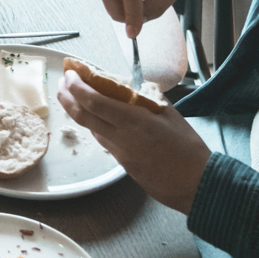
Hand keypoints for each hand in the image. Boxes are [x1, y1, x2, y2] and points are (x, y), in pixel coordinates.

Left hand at [57, 69, 208, 213]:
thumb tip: (132, 87)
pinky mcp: (122, 164)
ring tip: (75, 95)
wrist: (196, 183)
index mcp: (133, 121)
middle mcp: (121, 137)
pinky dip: (94, 125)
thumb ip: (148, 99)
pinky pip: (103, 140)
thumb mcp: (170, 114)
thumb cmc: (188, 148)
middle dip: (67, 97)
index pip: (93, 102)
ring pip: (90, 129)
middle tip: (62, 82)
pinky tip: (97, 117)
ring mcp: (119, 153)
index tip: (70, 73)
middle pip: (82, 116)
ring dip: (78, 111)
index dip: (77, 87)